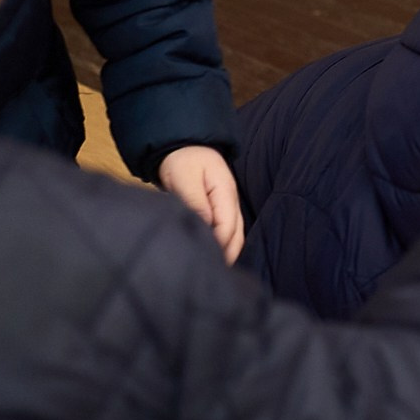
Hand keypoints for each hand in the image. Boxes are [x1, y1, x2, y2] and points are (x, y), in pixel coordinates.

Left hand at [158, 144, 245, 262]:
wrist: (182, 145)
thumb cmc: (183, 160)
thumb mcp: (185, 178)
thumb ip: (195, 201)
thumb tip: (205, 227)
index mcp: (226, 193)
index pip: (228, 228)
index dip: (218, 246)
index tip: (203, 261)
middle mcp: (231, 202)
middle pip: (236, 236)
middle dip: (226, 256)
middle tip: (209, 275)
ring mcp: (227, 206)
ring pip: (233, 235)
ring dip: (225, 252)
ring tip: (212, 271)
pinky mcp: (219, 210)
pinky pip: (225, 231)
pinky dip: (221, 245)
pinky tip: (211, 255)